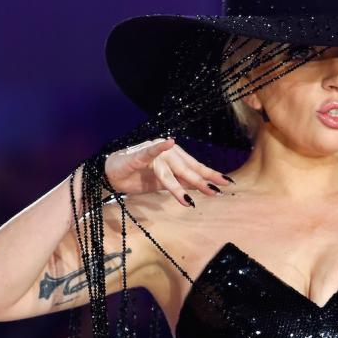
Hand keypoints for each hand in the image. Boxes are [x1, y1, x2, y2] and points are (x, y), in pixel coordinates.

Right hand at [104, 137, 233, 206]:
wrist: (110, 175)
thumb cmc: (138, 176)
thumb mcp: (164, 183)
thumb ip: (182, 182)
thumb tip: (202, 186)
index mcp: (174, 157)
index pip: (195, 167)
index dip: (210, 174)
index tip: (227, 183)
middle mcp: (166, 152)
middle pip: (187, 168)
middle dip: (202, 180)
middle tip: (217, 191)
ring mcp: (152, 152)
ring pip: (170, 169)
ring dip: (182, 182)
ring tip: (192, 196)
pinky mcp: (137, 155)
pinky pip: (149, 151)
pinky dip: (158, 147)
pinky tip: (168, 141)